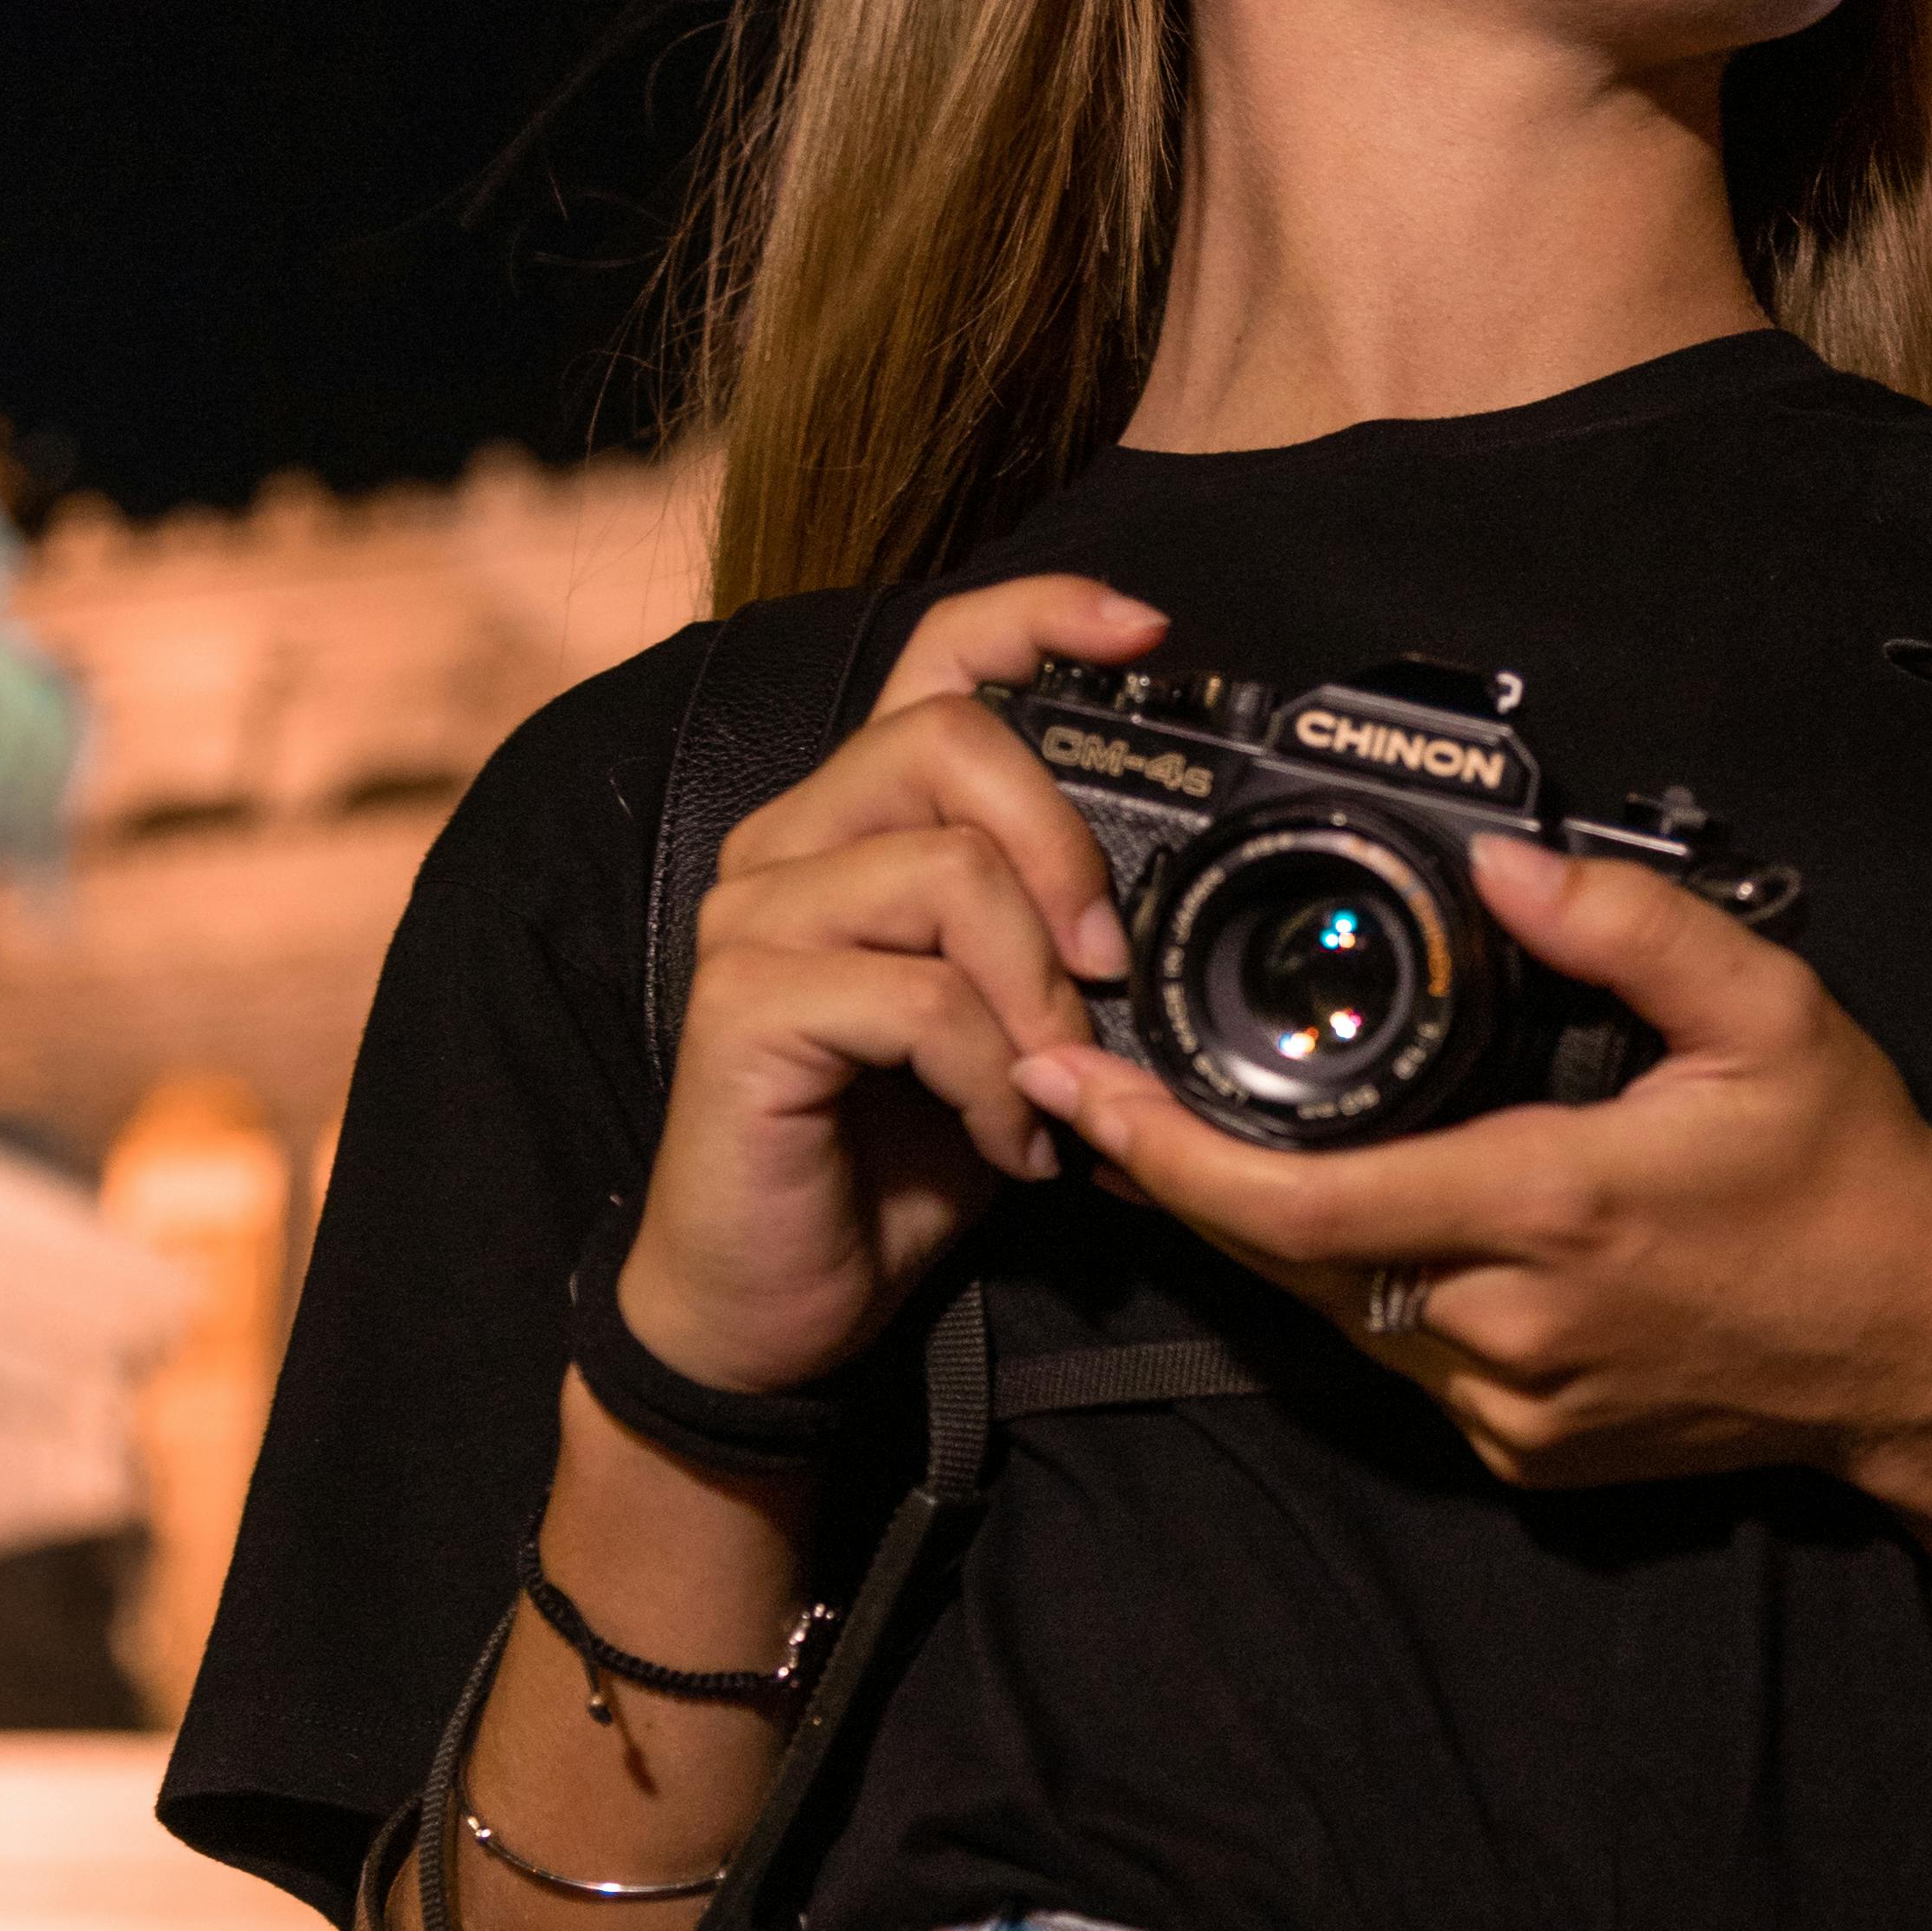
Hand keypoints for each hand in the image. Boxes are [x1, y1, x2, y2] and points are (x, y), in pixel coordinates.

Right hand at [619, 569, 1163, 1396]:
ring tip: (1056, 1092)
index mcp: (853, 827)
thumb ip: (1067, 959)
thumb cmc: (889, 1170)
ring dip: (1037, 993)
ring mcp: (752, 919)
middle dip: (1067, 850)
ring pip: (944, 871)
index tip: (1144, 633)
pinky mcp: (743, 1005)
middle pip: (946, 742)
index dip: (1035, 621)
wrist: (775, 1309)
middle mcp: (787, 846)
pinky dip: (992, 1074)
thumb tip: (1187, 925)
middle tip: (1110, 972)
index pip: (932, 664)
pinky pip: (915, 996)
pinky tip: (1008, 1142)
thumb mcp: (1013, 1041)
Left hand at [1009, 830, 1931, 1490]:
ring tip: (1193, 1140)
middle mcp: (1510, 1325)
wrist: (1928, 1355)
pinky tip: (1340, 1222)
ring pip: (1335, 1316)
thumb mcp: (1773, 1015)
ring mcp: (1514, 1407)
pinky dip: (1357, 1290)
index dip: (1173, 1155)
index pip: (1303, 1199)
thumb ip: (1632, 927)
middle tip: (1096, 1095)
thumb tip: (1509, 866)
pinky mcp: (1528, 1453)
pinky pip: (1402, 1365)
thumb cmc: (1857, 1179)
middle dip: (1182, 1182)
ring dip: (1264, 1233)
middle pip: (1286, 1259)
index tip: (1090, 1092)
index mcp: (1549, 1207)